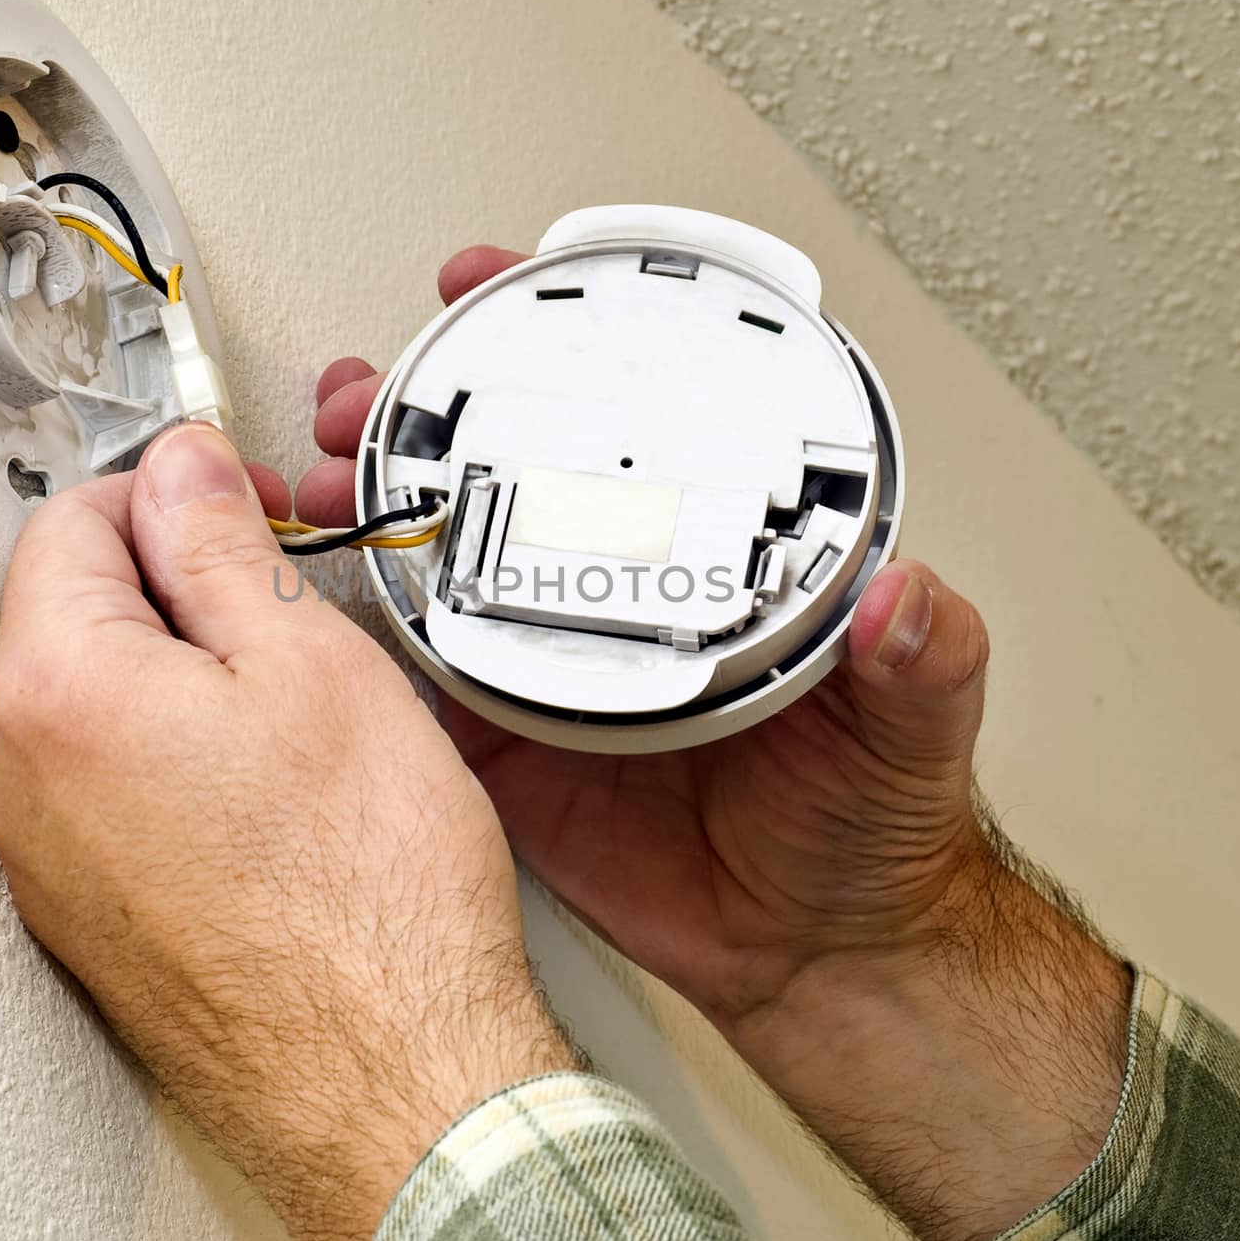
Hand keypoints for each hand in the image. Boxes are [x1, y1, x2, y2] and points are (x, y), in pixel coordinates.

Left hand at [0, 423, 575, 1240]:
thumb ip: (218, 544)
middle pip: (73, 618)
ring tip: (293, 714)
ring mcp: (51, 868)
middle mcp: (24, 786)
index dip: (165, 490)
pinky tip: (273, 796)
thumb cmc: (368, 893)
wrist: (392, 1077)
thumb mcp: (308, 661)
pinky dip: (179, 763)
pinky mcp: (94, 923)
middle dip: (174, 585)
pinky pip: (116, 797)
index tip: (234, 501)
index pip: (68, 523)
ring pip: (99, 710)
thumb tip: (179, 472)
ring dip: (181, 679)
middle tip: (283, 607)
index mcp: (61, 696)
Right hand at [301, 246, 1130, 1240]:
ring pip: (446, 564)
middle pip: (507, 478)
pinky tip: (315, 595)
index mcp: (713, 561)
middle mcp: (625, 595)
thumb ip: (924, 660)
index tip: (499, 285)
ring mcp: (557, 667)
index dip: (562, 345)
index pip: (634, 429)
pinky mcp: (512, 747)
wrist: (815, 955)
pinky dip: (364, 640)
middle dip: (421, 415)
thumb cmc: (871, 826)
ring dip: (374, 507)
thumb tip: (912, 595)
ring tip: (318, 471)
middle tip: (365, 390)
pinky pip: (425, 685)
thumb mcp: (916, 727)